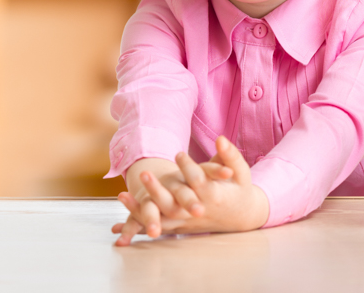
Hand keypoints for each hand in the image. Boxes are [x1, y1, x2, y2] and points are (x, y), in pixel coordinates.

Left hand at [113, 137, 268, 243]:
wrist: (241, 216)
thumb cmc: (240, 189)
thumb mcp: (241, 172)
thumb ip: (230, 156)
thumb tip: (220, 139)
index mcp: (215, 196)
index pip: (199, 182)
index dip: (189, 168)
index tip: (178, 153)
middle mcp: (199, 211)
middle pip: (175, 203)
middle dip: (158, 190)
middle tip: (143, 174)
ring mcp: (188, 221)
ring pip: (162, 217)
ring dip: (141, 209)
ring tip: (122, 195)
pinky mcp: (181, 226)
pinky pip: (158, 225)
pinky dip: (139, 222)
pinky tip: (121, 217)